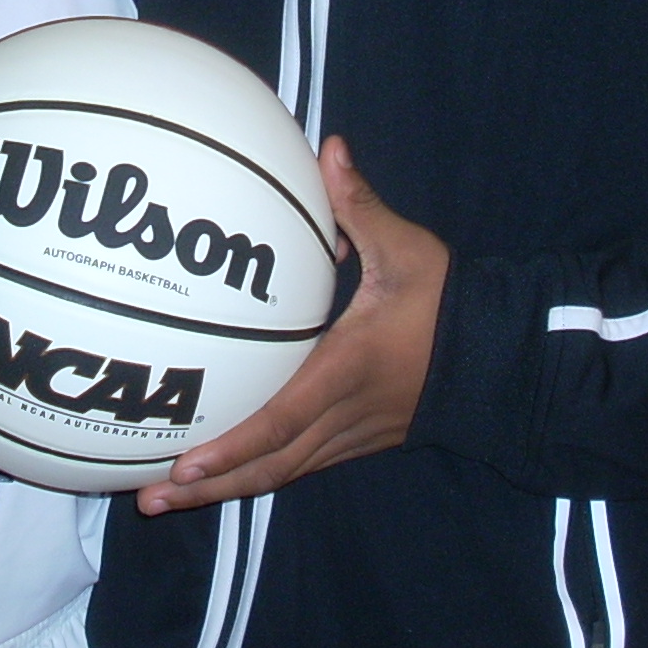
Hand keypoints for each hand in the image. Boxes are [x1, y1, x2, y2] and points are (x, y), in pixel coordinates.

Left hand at [135, 138, 448, 514]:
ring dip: (225, 490)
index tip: (184, 465)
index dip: (232, 446)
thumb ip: (360, 204)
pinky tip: (217, 478)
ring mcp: (347, 437)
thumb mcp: (407, 250)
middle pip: (268, 465)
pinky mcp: (353, 441)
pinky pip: (296, 465)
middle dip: (208, 487)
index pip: (281, 419)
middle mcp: (341, 416)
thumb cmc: (448, 303)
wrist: (498, 358)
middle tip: (148, 499)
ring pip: (280, 474)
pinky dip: (255, 474)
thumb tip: (328, 148)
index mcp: (345, 371)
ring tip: (163, 500)